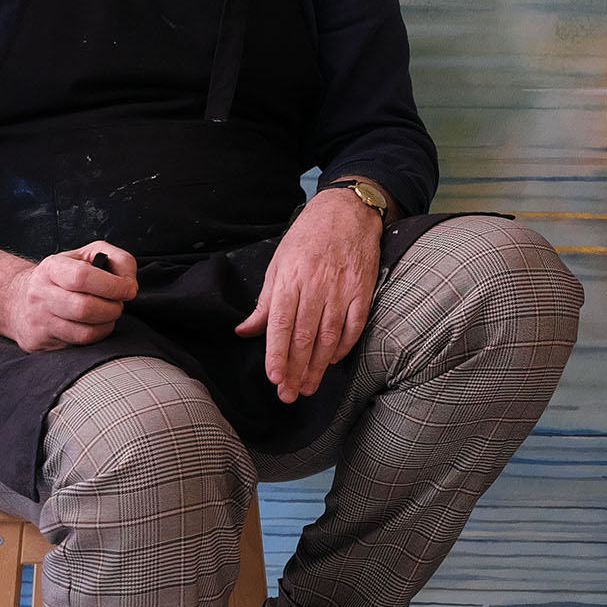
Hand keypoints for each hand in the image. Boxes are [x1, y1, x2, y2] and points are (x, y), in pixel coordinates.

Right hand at [0, 241, 137, 352]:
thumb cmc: (62, 276)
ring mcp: (39, 320)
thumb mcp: (87, 256)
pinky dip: (96, 336)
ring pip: (84, 332)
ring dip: (107, 324)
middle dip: (112, 308)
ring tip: (108, 314)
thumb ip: (117, 259)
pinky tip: (96, 326)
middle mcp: (41, 293)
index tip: (128, 289)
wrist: (19, 298)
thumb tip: (129, 283)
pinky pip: (78, 345)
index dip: (113, 285)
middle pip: (84, 308)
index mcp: (53, 267)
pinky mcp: (40, 341)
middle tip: (118, 304)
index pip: (82, 277)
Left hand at [235, 186, 382, 402]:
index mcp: (290, 279)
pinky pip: (353, 326)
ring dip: (317, 366)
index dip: (277, 355)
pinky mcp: (362, 291)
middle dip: (295, 370)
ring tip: (307, 387)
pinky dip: (342, 347)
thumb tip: (244, 331)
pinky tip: (331, 362)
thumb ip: (264, 302)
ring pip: (328, 337)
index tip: (274, 378)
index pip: (280, 325)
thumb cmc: (308, 237)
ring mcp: (341, 289)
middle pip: (304, 337)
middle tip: (289, 395)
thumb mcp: (278, 264)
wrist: (347, 211)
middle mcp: (316, 286)